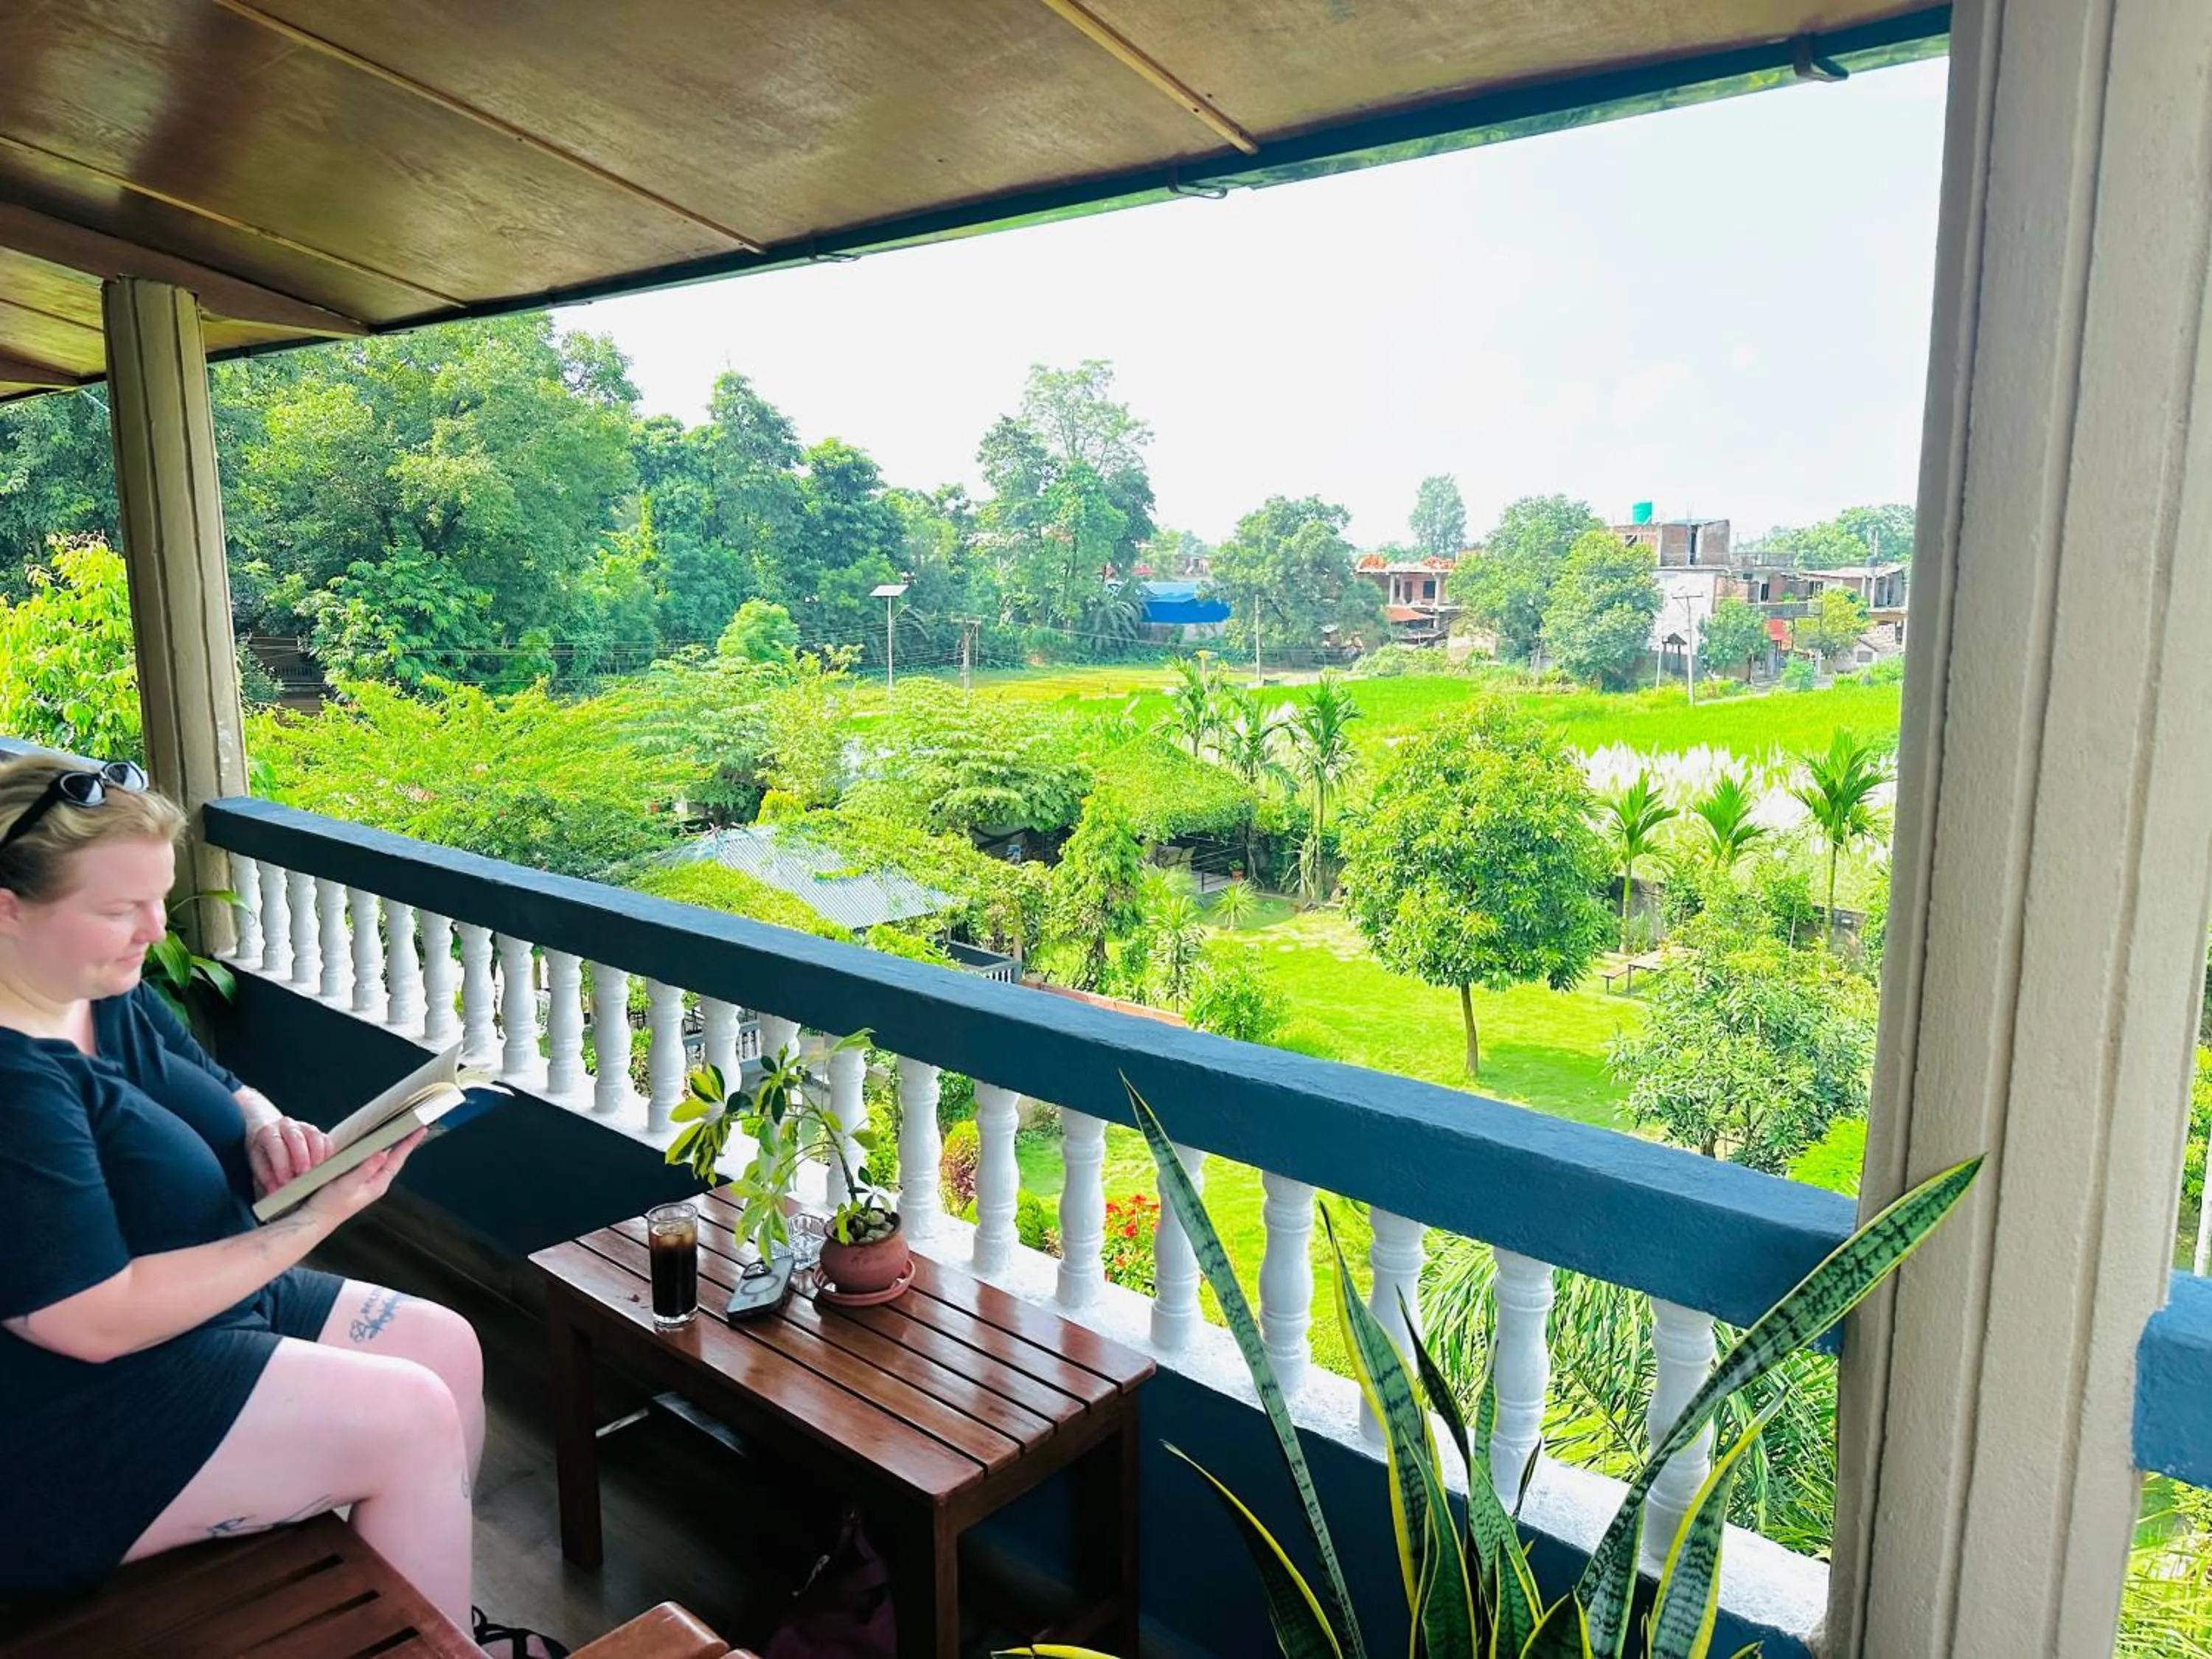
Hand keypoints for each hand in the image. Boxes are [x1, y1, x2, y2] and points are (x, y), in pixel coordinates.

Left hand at [248, 1115, 335, 1198]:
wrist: (272, 1134)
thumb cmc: (265, 1153)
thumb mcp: (259, 1164)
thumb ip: (267, 1177)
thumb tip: (275, 1192)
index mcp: (268, 1132)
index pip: (276, 1145)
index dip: (281, 1163)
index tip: (285, 1181)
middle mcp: (286, 1125)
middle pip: (296, 1137)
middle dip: (302, 1157)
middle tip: (304, 1175)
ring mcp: (303, 1126)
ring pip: (314, 1135)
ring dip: (318, 1155)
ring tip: (317, 1172)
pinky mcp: (317, 1132)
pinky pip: (326, 1139)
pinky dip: (327, 1153)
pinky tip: (326, 1167)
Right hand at [300, 1131, 425, 1226]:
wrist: (314, 1219)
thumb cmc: (329, 1205)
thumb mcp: (346, 1186)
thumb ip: (364, 1170)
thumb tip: (382, 1154)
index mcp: (378, 1184)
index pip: (398, 1159)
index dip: (409, 1143)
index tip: (420, 1129)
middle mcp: (376, 1182)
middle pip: (394, 1157)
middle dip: (404, 1141)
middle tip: (413, 1124)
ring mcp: (367, 1181)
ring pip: (383, 1158)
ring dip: (391, 1144)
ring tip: (399, 1129)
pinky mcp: (356, 1180)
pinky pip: (370, 1161)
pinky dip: (374, 1149)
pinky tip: (373, 1143)